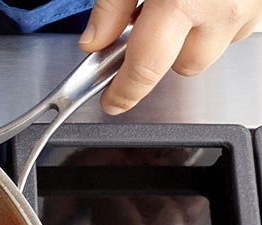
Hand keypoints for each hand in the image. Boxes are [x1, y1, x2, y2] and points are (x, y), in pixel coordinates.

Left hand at [79, 0, 261, 113]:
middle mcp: (224, 9)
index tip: (113, 101)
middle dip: (164, 52)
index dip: (125, 92)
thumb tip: (93, 42)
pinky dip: (222, 16)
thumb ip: (112, 5)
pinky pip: (240, 25)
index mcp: (183, 1)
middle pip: (184, 65)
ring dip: (196, 35)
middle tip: (153, 19)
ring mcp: (252, 6)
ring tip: (185, 0)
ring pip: (213, 48)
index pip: (146, 68)